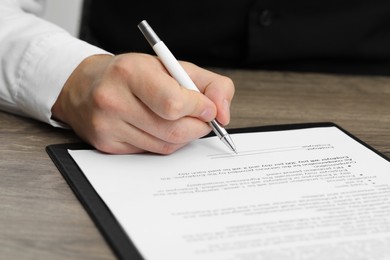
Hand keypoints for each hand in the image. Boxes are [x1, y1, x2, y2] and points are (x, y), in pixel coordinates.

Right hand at [51, 53, 234, 153]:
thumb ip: (210, 84)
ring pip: (165, 145)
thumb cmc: (133, 74)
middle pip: (173, 130)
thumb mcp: (172, 66)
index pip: (174, 103)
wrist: (86, 86)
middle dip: (197, 127)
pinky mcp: (107, 145)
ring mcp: (107, 126)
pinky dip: (164, 142)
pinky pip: (151, 152)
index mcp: (130, 72)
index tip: (207, 108)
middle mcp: (113, 100)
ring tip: (177, 119)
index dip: (199, 109)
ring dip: (183, 136)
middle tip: (199, 118)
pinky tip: (157, 127)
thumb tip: (223, 114)